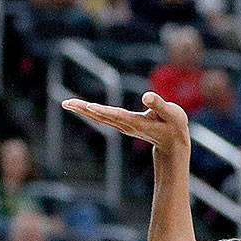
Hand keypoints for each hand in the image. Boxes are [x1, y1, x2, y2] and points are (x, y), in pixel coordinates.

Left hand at [62, 91, 190, 157]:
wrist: (173, 144)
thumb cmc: (175, 126)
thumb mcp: (172, 114)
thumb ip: (159, 105)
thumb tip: (146, 96)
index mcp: (137, 122)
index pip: (118, 115)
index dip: (104, 111)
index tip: (89, 107)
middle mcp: (126, 125)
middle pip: (102, 116)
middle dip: (84, 110)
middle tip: (66, 103)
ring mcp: (123, 126)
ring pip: (100, 117)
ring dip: (83, 110)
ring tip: (67, 103)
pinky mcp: (122, 124)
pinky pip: (103, 117)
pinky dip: (91, 112)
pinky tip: (83, 108)